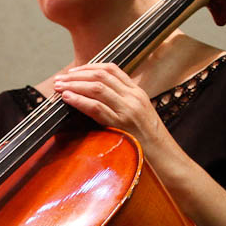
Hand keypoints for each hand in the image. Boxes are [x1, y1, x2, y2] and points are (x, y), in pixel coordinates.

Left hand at [53, 63, 168, 156]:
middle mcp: (133, 97)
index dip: (89, 67)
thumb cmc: (149, 141)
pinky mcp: (122, 124)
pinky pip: (96, 107)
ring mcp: (128, 109)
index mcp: (137, 92)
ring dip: (74, 85)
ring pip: (97, 87)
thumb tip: (97, 99)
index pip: (111, 69)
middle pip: (101, 75)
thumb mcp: (139, 115)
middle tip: (60, 79)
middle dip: (77, 75)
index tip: (73, 71)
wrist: (166, 158)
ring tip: (59, 87)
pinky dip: (79, 100)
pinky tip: (67, 98)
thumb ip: (122, 103)